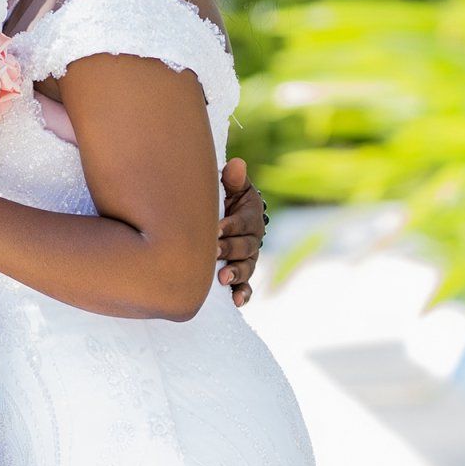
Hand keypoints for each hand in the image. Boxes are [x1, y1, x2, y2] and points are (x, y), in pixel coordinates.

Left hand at [218, 158, 266, 306]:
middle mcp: (253, 239)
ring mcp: (248, 259)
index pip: (243, 223)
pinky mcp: (241, 275)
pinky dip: (243, 294)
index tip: (216, 229)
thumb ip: (233, 179)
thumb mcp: (231, 186)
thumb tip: (236, 164)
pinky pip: (246, 287)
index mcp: (251, 217)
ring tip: (223, 278)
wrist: (223, 216)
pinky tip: (236, 301)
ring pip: (247, 268)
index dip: (231, 226)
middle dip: (229, 250)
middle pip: (245, 247)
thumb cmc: (224, 198)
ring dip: (236, 274)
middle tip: (211, 253)